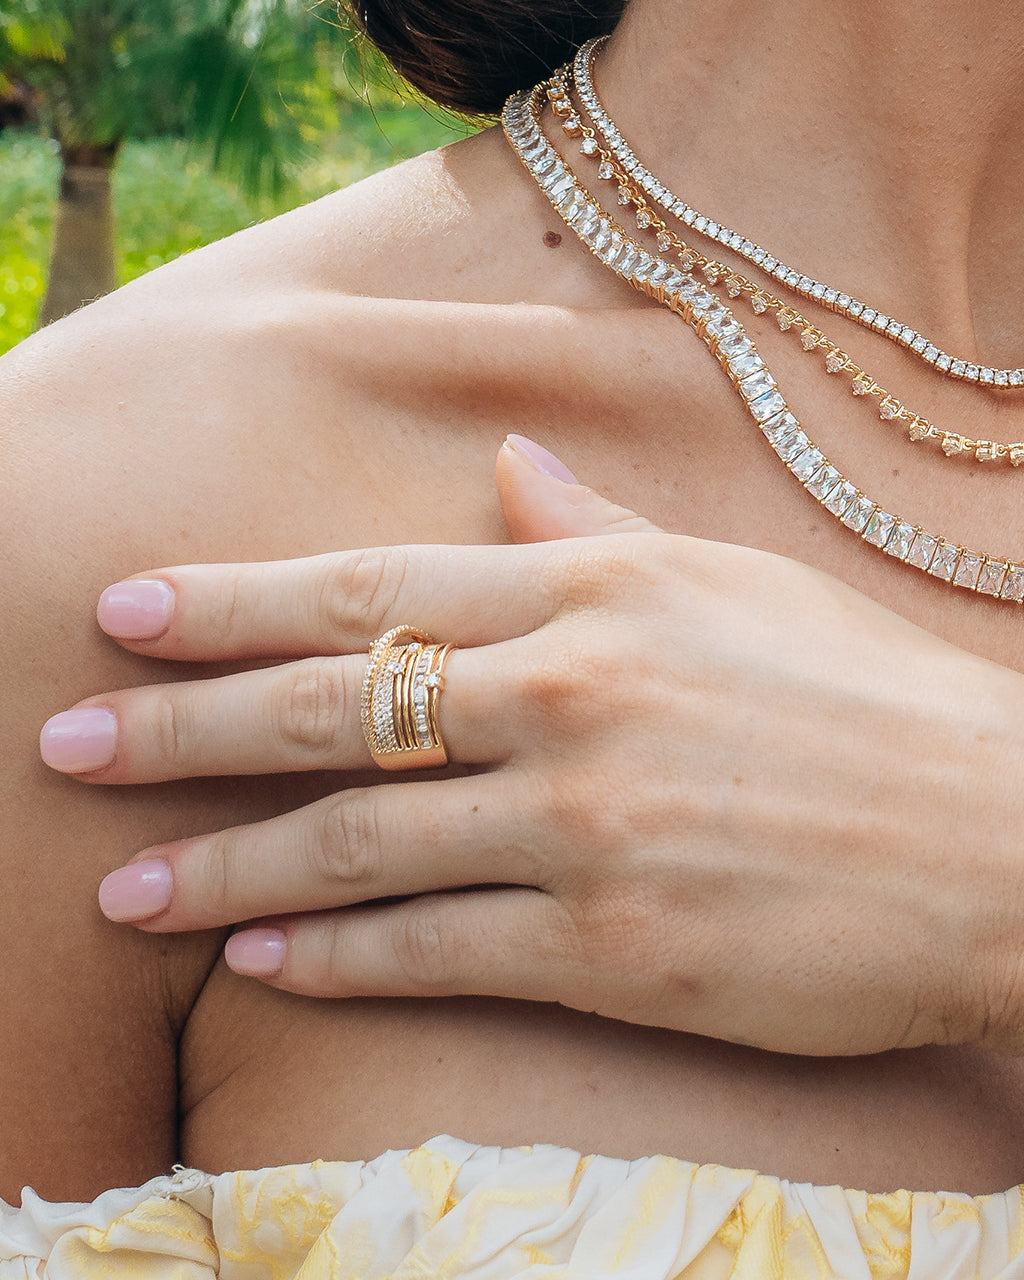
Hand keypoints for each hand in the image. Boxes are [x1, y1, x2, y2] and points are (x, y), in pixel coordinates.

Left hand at [40, 435, 1023, 1056]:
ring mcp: (584, 826)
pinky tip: (259, 959)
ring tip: (128, 885)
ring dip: (225, 868)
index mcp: (593, 592)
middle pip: (328, 709)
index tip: (122, 614)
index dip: (228, 601)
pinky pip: (434, 950)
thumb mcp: (728, 581)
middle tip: (66, 746)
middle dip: (180, 729)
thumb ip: (592, 532)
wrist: (994, 838)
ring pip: (355, 846)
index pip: (365, 590)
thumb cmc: (864, 697)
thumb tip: (498, 473)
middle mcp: (570, 697)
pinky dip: (335, 958)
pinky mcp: (612, 950)